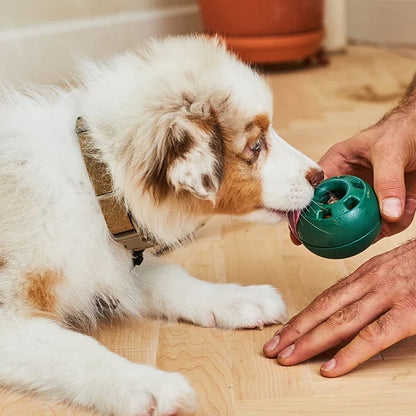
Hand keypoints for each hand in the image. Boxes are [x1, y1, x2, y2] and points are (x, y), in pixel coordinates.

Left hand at [263, 239, 415, 375]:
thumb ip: (369, 289)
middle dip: (295, 331)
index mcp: (364, 274)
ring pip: (340, 322)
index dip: (301, 317)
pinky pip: (373, 336)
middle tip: (272, 350)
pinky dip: (349, 354)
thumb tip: (349, 308)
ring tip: (288, 358)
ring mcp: (388, 296)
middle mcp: (369, 283)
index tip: (282, 333)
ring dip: (310, 342)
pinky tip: (330, 369)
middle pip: (323, 310)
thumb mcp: (391, 272)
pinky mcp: (409, 313)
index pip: (324, 298)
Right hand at [290, 116, 415, 243]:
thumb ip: (387, 181)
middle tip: (351, 240)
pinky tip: (410, 206)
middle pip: (334, 213)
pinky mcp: (386, 203)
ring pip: (361, 223)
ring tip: (394, 218)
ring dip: (378, 227)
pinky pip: (386, 223)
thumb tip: (387, 215)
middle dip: (343, 228)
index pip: (313, 191)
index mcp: (337, 164)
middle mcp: (348, 182)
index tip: (300, 233)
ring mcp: (366, 195)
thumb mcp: (390, 151)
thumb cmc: (404, 131)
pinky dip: (398, 222)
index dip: (303, 213)